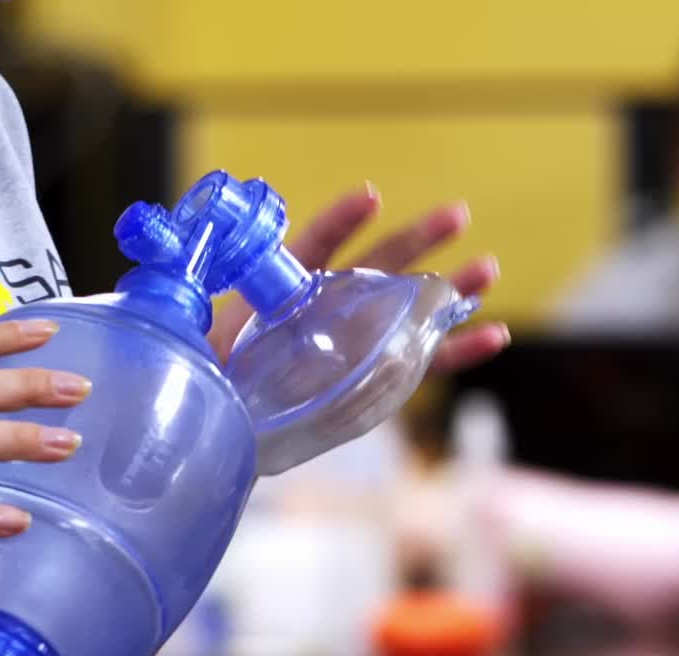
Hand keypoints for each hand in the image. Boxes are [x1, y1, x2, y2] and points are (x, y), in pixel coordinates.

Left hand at [208, 183, 508, 368]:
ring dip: (450, 291)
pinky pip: (421, 366)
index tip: (369, 197)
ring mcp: (354, 345)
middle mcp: (326, 312)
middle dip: (417, 242)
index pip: (315, 247)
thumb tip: (187, 290)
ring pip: (409, 312)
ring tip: (486, 270)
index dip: (341, 222)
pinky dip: (456, 353)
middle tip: (457, 216)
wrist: (222, 436)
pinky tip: (492, 336)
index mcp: (285, 292)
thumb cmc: (207, 384)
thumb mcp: (197, 340)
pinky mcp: (371, 381)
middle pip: (377, 269)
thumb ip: (201, 312)